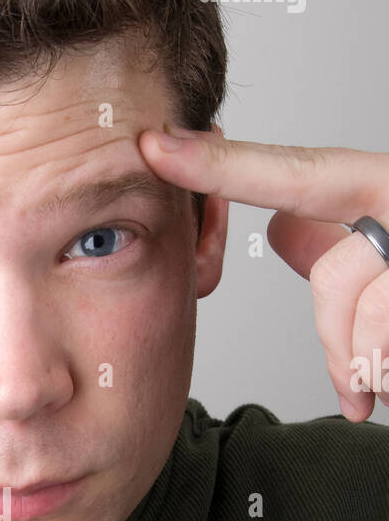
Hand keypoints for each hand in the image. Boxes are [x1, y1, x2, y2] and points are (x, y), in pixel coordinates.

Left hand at [138, 126, 388, 421]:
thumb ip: (340, 244)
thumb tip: (282, 226)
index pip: (302, 174)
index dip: (226, 166)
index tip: (154, 146)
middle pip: (339, 277)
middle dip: (343, 339)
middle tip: (367, 374)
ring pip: (370, 325)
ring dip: (377, 366)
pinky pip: (388, 352)